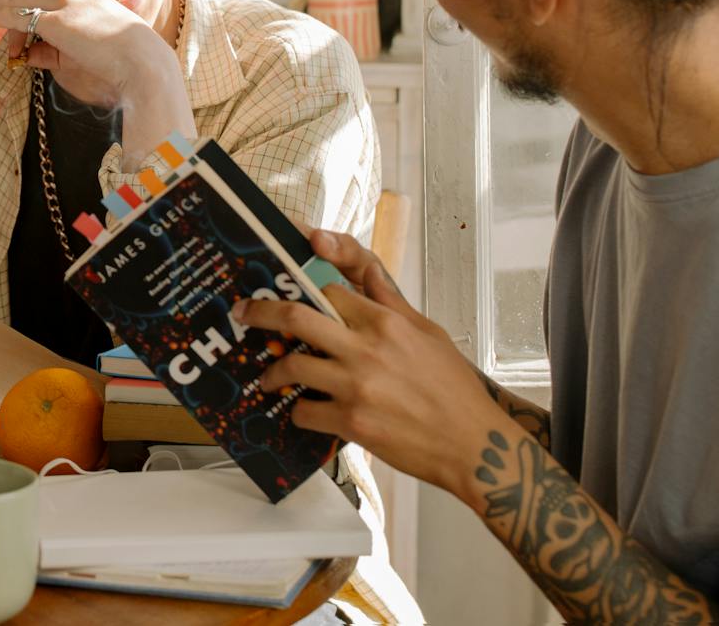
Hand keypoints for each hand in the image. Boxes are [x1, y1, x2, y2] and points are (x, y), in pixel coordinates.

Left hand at [0, 0, 169, 106]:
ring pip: (16, 1)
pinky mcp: (57, 16)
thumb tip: (25, 54)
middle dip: (0, 11)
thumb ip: (49, 52)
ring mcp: (64, 0)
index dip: (17, 13)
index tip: (2, 27)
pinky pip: (15, 13)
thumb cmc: (116, 65)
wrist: (144, 66)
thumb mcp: (77, 56)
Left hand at [231, 229, 503, 495]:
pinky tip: (303, 412)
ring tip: (268, 377)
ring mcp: (356, 386)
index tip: (286, 297)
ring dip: (273, 372)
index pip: (329, 293)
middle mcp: (366, 349)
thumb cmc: (454, 390)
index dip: (305, 294)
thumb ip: (391, 305)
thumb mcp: (428, 333)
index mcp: (385, 322)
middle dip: (261, 312)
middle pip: (296, 318)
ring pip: (292, 366)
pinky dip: (298, 411)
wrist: (474, 445)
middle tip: (244, 313)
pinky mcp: (352, 422)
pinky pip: (305, 411)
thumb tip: (367, 275)